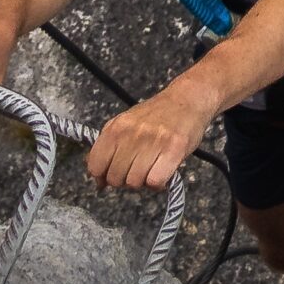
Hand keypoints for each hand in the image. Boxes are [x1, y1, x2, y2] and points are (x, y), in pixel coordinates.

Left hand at [87, 92, 211, 191]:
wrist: (188, 100)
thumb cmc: (156, 115)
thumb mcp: (125, 124)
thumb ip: (108, 148)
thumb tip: (99, 180)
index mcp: (116, 128)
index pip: (95, 166)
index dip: (102, 177)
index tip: (110, 176)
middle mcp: (132, 134)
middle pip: (115, 178)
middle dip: (124, 181)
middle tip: (135, 171)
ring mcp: (153, 141)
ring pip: (134, 182)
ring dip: (142, 182)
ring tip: (151, 170)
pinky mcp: (174, 149)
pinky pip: (155, 181)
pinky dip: (158, 184)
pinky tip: (162, 174)